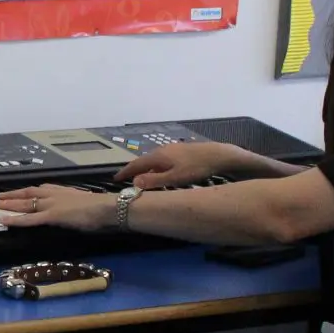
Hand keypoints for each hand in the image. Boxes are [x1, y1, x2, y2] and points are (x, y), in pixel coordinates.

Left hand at [0, 183, 116, 229]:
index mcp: (64, 191)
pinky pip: (30, 218)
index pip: (41, 189)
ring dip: (10, 204)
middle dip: (14, 195)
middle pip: (29, 193)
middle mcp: (55, 194)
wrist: (108, 208)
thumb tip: (72, 212)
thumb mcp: (85, 205)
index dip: (28, 191)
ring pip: (26, 203)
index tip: (19, 192)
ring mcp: (52, 204)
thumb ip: (74, 207)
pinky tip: (5, 220)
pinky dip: (16, 219)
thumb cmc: (102, 209)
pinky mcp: (52, 215)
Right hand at [114, 140, 242, 189]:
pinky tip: (161, 172)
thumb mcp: (175, 178)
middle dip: (133, 170)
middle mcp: (162, 150)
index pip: (136, 164)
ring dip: (145, 168)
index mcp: (158, 156)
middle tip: (125, 179)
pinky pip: (161, 159)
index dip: (125, 172)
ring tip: (140, 177)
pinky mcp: (180, 151)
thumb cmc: (196, 168)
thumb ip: (154, 181)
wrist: (218, 155)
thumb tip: (134, 183)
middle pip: (143, 161)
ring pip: (153, 160)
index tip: (115, 179)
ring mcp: (171, 149)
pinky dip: (155, 166)